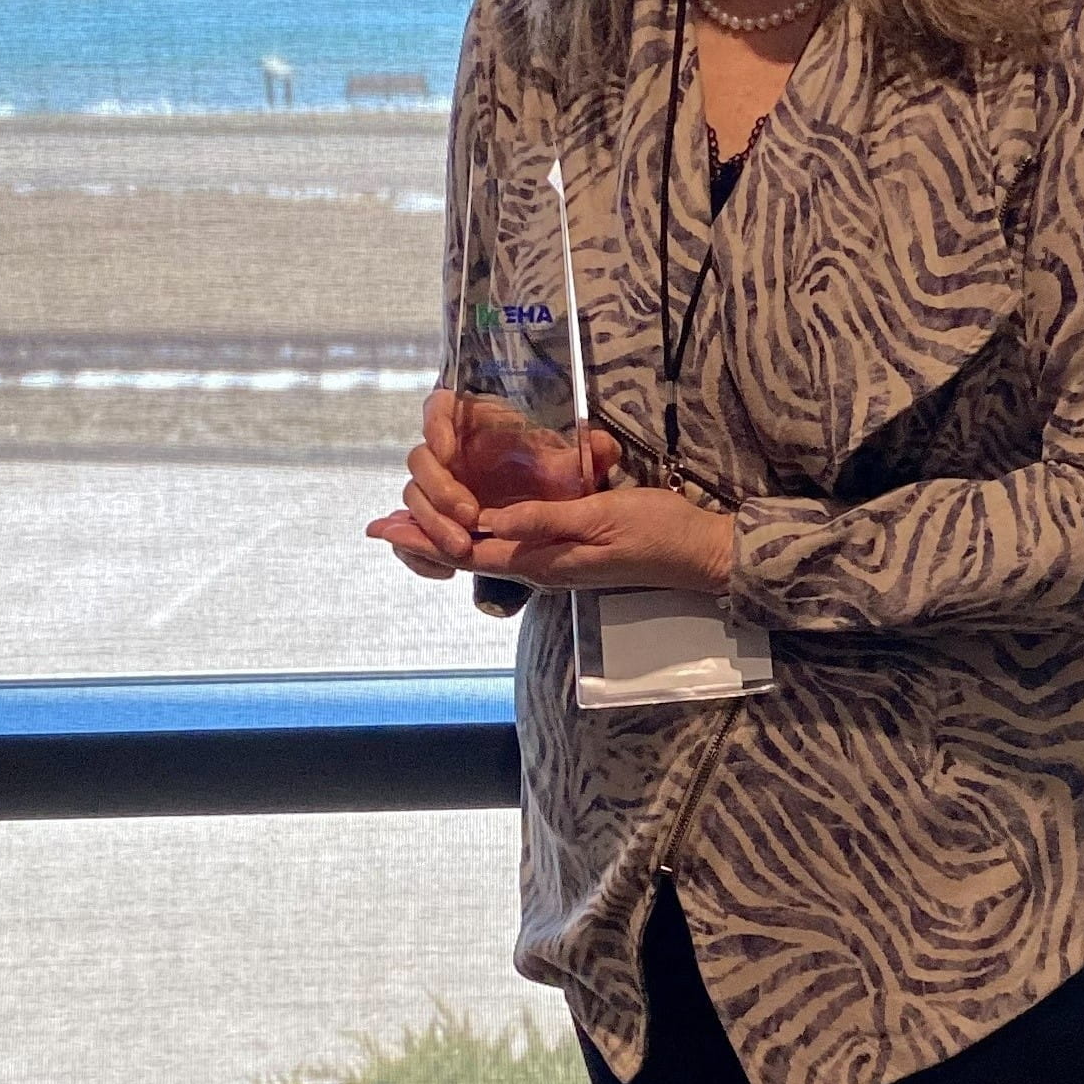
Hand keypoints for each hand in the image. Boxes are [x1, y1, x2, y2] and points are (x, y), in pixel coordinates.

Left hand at [366, 397, 736, 593]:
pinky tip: (472, 524)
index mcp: (542, 560)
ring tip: (411, 525)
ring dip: (447, 539)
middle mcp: (541, 566)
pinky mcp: (567, 553)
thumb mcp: (601, 517)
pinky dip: (479, 535)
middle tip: (383, 526)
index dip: (426, 540)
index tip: (387, 529)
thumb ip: (545, 520)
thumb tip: (489, 523)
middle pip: (469, 556)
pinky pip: (511, 548)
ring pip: (487, 552)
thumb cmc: (656, 531)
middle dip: (425, 541)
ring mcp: (554, 562)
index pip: (469, 552)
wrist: (699, 554)